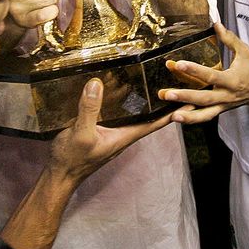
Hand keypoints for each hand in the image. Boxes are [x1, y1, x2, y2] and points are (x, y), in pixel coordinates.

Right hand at [49, 78, 173, 186]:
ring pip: (132, 108)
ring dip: (141, 93)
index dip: (173, 111)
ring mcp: (112, 129)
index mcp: (125, 135)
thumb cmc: (72, 160)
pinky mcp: (100, 126)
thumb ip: (90, 110)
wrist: (57, 175)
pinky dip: (121, 95)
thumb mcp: (81, 134)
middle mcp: (122, 131)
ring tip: (151, 74)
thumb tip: (97, 83)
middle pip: (148, 113)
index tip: (191, 99)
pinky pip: (116, 108)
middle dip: (161, 99)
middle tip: (175, 79)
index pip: (156, 122)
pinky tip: (117, 83)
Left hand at [158, 23, 248, 123]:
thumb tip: (216, 24)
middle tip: (167, 93)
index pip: (211, 75)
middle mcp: (227, 95)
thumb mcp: (244, 51)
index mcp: (232, 79)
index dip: (195, 70)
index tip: (179, 64)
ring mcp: (223, 105)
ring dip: (188, 116)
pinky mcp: (220, 110)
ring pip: (205, 114)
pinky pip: (206, 117)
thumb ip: (229, 38)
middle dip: (185, 97)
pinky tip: (178, 118)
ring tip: (171, 115)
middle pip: (204, 98)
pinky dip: (192, 120)